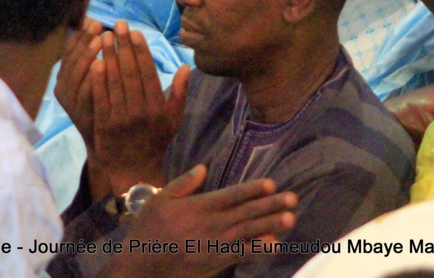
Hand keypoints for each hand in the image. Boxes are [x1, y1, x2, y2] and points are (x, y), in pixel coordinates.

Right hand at [55, 18, 104, 151]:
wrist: (103, 139)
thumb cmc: (102, 102)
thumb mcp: (94, 76)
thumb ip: (93, 54)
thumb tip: (95, 22)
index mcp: (65, 75)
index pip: (69, 50)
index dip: (80, 34)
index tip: (93, 20)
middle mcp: (62, 87)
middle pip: (71, 59)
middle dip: (84, 40)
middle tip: (97, 25)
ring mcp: (69, 101)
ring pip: (75, 74)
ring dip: (87, 55)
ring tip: (100, 40)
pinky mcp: (78, 113)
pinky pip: (83, 93)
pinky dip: (92, 78)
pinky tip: (102, 65)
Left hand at [90, 20, 189, 192]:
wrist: (134, 170)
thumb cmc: (156, 141)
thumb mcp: (174, 119)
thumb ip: (179, 92)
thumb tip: (186, 66)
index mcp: (158, 108)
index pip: (149, 73)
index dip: (141, 51)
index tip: (135, 33)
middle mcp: (141, 112)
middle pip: (131, 73)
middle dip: (124, 47)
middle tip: (118, 25)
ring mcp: (121, 119)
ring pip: (115, 82)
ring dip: (109, 57)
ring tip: (104, 36)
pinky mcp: (104, 125)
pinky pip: (101, 98)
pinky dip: (98, 80)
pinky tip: (95, 62)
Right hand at [116, 165, 296, 277]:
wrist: (140, 267)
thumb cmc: (148, 231)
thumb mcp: (159, 199)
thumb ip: (183, 183)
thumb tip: (203, 167)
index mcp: (198, 206)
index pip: (231, 195)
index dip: (252, 189)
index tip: (271, 183)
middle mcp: (210, 225)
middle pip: (245, 212)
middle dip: (270, 205)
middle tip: (293, 198)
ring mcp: (214, 245)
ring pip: (248, 232)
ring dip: (270, 225)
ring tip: (290, 218)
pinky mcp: (215, 262)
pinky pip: (241, 254)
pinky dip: (258, 250)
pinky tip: (274, 244)